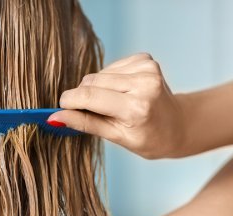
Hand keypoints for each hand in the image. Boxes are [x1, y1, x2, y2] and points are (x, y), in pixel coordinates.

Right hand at [47, 53, 186, 158]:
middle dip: (82, 97)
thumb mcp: (116, 138)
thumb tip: (54, 118)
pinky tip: (121, 93)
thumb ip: (85, 124)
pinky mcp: (146, 59)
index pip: (90, 97)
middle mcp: (144, 83)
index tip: (59, 109)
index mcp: (137, 108)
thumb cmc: (149, 138)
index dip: (69, 101)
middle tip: (89, 113)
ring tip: (112, 105)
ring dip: (97, 89)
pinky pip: (111, 68)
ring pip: (99, 74)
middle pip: (91, 82)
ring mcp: (147, 68)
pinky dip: (109, 81)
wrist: (178, 126)